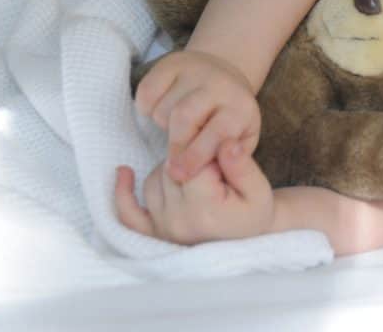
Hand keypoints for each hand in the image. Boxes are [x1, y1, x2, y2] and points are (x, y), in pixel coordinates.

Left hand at [114, 142, 274, 244]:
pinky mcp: (153, 233)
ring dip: (173, 169)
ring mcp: (161, 228)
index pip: (192, 161)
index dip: (208, 150)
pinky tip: (123, 172)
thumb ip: (241, 165)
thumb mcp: (259, 189)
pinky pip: (128, 212)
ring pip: (154, 179)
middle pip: (172, 168)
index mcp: (204, 210)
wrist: (250, 241)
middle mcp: (177, 221)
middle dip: (193, 159)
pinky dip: (122, 193)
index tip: (224, 156)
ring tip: (202, 177)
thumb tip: (224, 140)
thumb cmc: (254, 215)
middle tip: (217, 169)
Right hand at [134, 49, 260, 181]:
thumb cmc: (230, 120)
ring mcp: (196, 70)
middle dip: (175, 146)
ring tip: (177, 129)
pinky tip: (162, 110)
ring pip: (164, 108)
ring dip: (163, 126)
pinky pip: (147, 92)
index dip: (197, 156)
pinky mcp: (171, 63)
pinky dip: (147, 108)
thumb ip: (229, 159)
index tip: (180, 175)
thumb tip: (209, 173)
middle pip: (185, 118)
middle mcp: (220, 84)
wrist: (223, 77)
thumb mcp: (240, 140)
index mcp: (241, 107)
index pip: (218, 132)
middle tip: (171, 166)